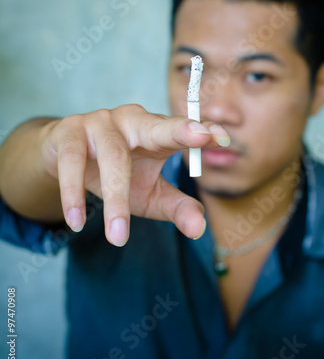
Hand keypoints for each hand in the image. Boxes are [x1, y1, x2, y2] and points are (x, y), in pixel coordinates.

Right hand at [40, 104, 229, 245]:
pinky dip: (74, 193)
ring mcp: (100, 122)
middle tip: (201, 136)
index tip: (224, 138)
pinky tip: (76, 221)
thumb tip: (199, 230)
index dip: (203, 132)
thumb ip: (176, 207)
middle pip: (156, 126)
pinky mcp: (70, 132)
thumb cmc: (117, 175)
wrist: (65, 159)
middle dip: (179, 130)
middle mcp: (131, 121)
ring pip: (113, 155)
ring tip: (118, 237)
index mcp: (155, 132)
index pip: (183, 131)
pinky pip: (73, 161)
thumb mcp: (149, 194)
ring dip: (116, 199)